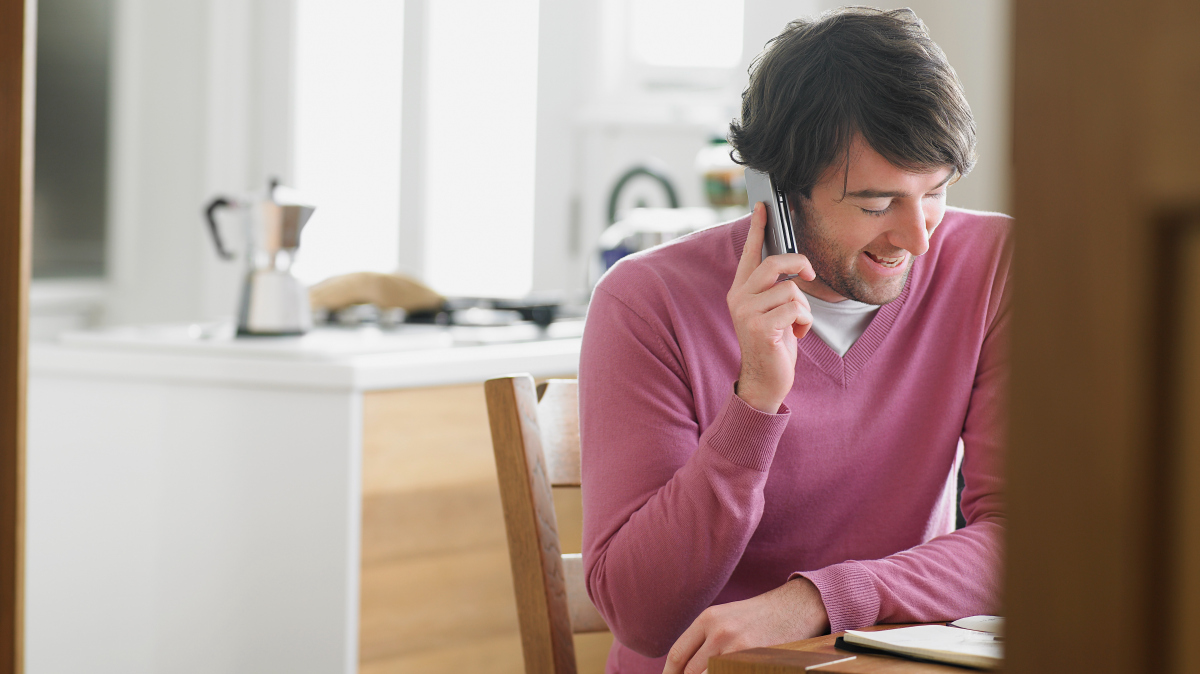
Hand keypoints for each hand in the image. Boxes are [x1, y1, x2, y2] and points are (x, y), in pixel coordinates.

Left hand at [662, 577, 829, 673]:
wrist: (796, 607)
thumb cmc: (758, 617)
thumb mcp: (725, 618)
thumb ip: (704, 639)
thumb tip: (684, 668)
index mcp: (708, 619)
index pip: (677, 655)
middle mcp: (720, 632)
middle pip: (691, 672)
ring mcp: (739, 648)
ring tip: (718, 672)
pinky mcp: (757, 659)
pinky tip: (734, 672)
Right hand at [727, 202, 816, 412]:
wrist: (765, 381)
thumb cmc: (773, 344)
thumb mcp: (772, 311)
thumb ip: (775, 289)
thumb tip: (793, 266)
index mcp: (741, 291)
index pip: (750, 254)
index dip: (756, 228)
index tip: (762, 206)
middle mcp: (739, 298)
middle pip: (773, 264)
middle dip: (798, 265)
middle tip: (809, 274)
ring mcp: (747, 313)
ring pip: (790, 290)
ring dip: (804, 308)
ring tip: (798, 324)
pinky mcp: (760, 328)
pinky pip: (795, 309)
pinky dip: (805, 322)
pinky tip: (798, 334)